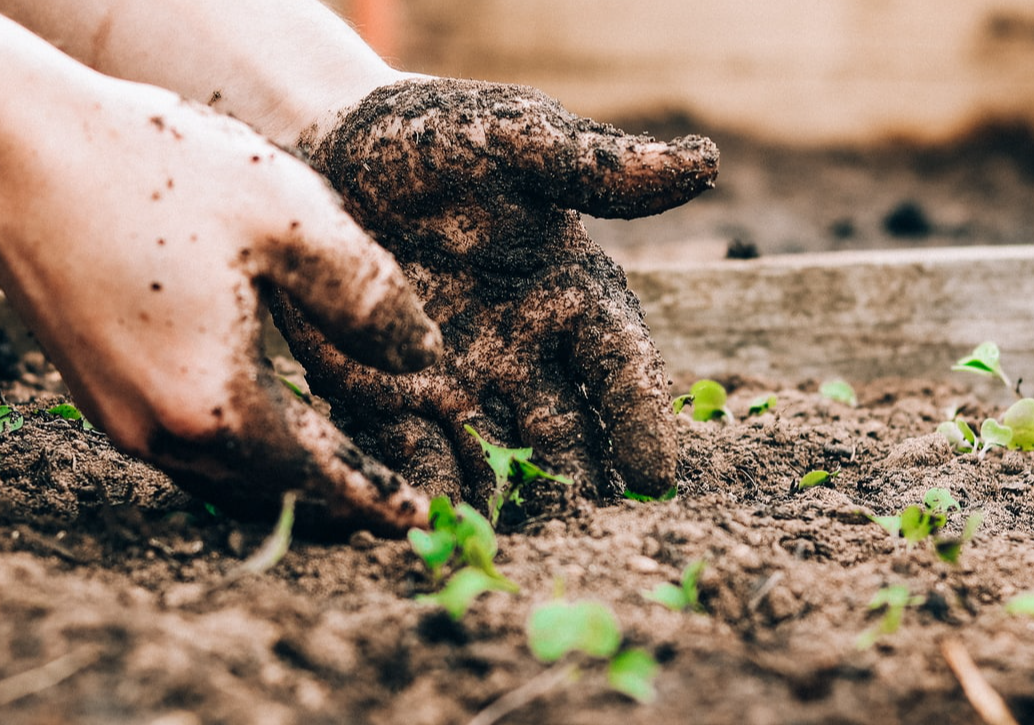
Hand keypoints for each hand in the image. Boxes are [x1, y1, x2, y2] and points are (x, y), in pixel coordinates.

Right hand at [0, 78, 441, 531]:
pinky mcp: (91, 387)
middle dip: (331, 501)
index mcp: (215, 405)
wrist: (10, 149)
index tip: (418, 519)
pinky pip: (182, 443)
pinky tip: (261, 414)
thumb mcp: (291, 218)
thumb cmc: (153, 171)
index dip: (375, 497)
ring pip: (220, 474)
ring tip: (335, 467)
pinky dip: (235, 446)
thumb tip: (422, 358)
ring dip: (281, 477)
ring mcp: (115, 415)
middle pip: (267, 491)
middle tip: (388, 504)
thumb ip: (368, 297)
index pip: (318, 477)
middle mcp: (158, 432)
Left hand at [275, 78, 717, 511]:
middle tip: (590, 535)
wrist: (329, 147)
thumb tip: (704, 163)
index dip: (639, 417)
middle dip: (579, 484)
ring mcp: (458, 383)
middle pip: (565, 432)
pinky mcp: (387, 398)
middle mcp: (525, 353)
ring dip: (506, 503)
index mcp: (571, 295)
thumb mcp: (514, 139)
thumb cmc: (436, 137)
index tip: (655, 474)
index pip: (619, 365)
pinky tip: (428, 524)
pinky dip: (424, 490)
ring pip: (495, 458)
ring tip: (513, 549)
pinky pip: (412, 455)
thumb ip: (595, 166)